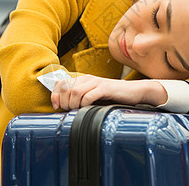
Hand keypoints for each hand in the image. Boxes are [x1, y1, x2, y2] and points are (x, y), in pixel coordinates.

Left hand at [50, 75, 166, 109]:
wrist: (134, 91)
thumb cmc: (114, 96)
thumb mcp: (94, 96)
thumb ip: (81, 98)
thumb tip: (64, 107)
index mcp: (83, 79)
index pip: (61, 82)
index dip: (55, 94)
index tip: (56, 106)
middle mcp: (88, 79)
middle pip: (66, 88)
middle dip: (64, 102)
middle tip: (70, 110)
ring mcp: (96, 83)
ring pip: (75, 91)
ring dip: (73, 103)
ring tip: (78, 110)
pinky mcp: (104, 88)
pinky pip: (88, 96)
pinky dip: (84, 104)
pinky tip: (88, 108)